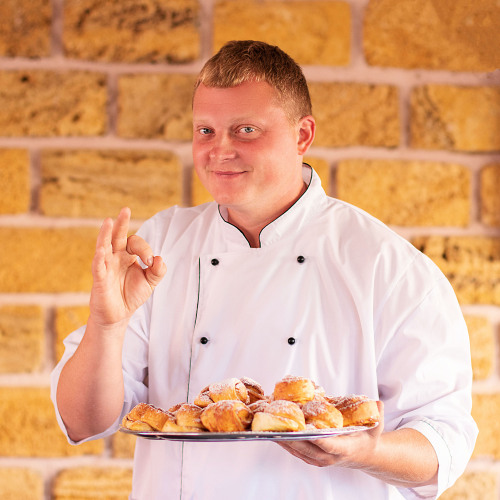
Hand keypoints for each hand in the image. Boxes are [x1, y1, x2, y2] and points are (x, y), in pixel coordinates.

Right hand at [89, 207, 166, 328]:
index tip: (150, 262)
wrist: (119, 315)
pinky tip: (101, 249)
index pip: (135, 243)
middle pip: (117, 236)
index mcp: (127, 255)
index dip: (145, 250)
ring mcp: (106, 266)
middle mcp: (115, 257)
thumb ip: (158, 271)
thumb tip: (160, 259)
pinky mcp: (99, 279)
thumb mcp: (150, 282)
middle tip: (126, 210)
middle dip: (121, 223)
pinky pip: (98, 266)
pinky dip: (99, 257)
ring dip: (106, 234)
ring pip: (104, 246)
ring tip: (108, 221)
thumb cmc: (132, 295)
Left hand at [277, 401, 383, 468]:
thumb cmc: (367, 441)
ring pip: (298, 450)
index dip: (316, 438)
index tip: (305, 430)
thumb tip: (377, 403)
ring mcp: (319, 459)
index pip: (328, 444)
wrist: (363, 456)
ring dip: (284, 439)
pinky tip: (275, 432)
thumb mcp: (375, 429)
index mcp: (344, 449)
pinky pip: (296, 451)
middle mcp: (329, 457)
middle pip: (307, 448)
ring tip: (270, 426)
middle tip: (279, 423)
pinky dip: (285, 442)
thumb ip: (376, 416)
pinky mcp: (312, 458)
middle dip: (291, 436)